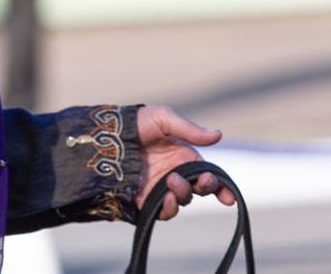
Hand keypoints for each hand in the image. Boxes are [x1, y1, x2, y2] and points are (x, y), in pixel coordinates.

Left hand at [136, 105, 235, 219]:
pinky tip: (167, 197)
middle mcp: (175, 175)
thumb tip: (218, 135)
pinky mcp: (144, 200)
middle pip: (199, 190)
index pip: (208, 176)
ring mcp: (160, 188)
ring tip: (172, 181)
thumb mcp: (162, 119)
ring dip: (183, 194)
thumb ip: (188, 129)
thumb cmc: (133, 123)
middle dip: (206, 188)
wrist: (102, 135)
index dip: (221, 187)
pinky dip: (169, 208)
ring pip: (182, 200)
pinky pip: (162, 211)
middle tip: (202, 180)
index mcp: (183, 158)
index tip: (228, 196)